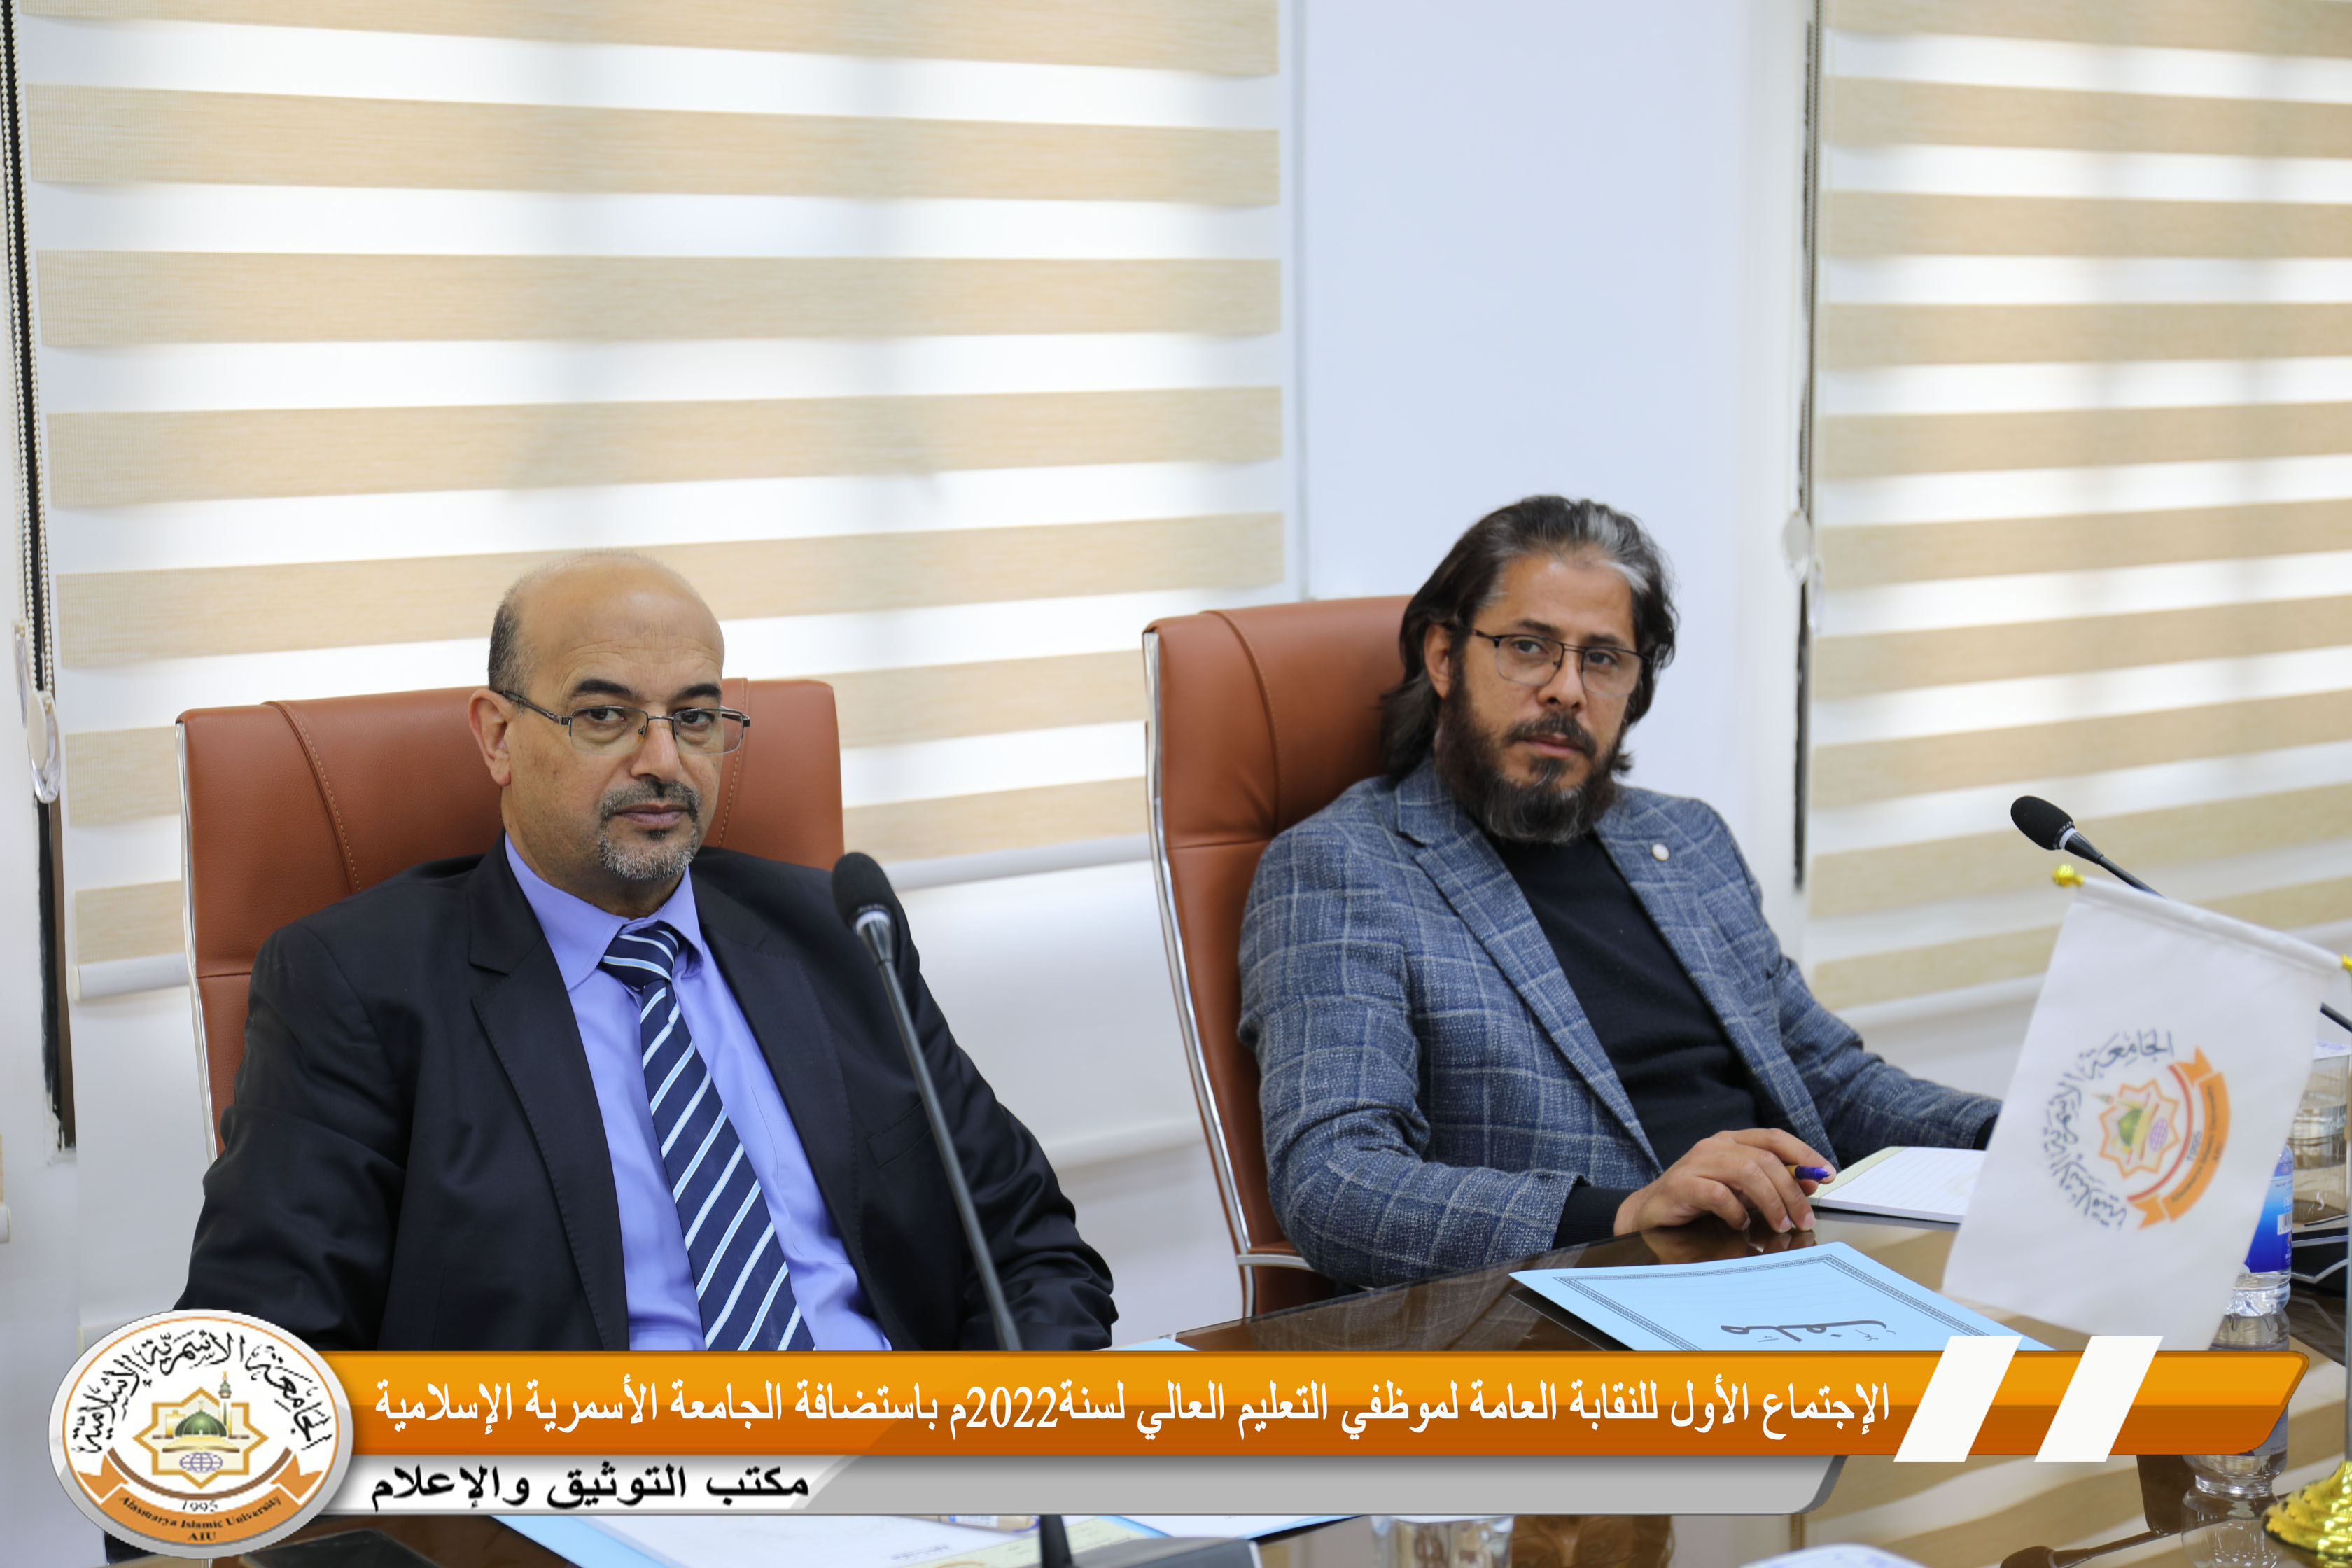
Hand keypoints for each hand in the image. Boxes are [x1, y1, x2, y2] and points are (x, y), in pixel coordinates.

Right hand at [1612, 1129, 1829, 1236]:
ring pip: (1747, 1172)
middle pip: (1765, 1159)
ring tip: (1781, 1224)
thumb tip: (1810, 1182)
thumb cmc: (1699, 1199)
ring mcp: (1696, 1163)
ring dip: (1772, 1202)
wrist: (1651, 1212)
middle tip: (1804, 1218)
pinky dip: (1737, 1212)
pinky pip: (1719, 1194)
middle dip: (1792, 1190)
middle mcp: (1715, 1146)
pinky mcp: (1682, 1184)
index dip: (1804, 1153)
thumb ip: (1772, 1183)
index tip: (1827, 1174)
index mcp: (1731, 1141)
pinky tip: (1741, 1225)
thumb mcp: (1742, 1189)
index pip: (1774, 1137)